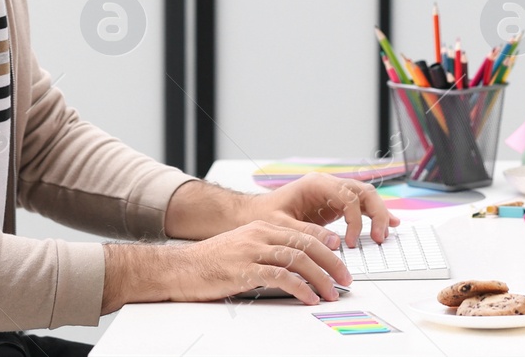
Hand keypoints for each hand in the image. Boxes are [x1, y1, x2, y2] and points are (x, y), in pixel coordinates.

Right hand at [103, 220, 351, 310]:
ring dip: (321, 277)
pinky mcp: (244, 270)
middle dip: (331, 262)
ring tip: (332, 292)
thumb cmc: (210, 262)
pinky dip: (300, 288)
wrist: (179, 268)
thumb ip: (268, 251)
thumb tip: (298, 267)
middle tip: (345, 279)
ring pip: (298, 259)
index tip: (342, 260)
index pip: (303, 232)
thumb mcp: (243, 248)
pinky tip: (310, 297)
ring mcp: (252, 250)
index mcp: (261, 226)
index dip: (327, 246)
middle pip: (306, 243)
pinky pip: (280, 276)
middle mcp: (259, 234)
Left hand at [251, 174, 400, 248]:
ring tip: (386, 233)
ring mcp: (332, 193)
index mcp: (316, 184)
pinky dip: (373, 214)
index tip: (352, 242)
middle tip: (380, 237)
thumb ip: (307, 233)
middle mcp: (327, 184)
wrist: (254, 213)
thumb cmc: (265, 216)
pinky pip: (360, 205)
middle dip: (376, 213)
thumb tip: (334, 242)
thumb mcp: (281, 226)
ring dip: (378, 213)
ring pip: (365, 196)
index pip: (347, 197)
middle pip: (363, 192)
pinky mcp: (334, 204)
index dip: (355, 220)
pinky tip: (388, 223)